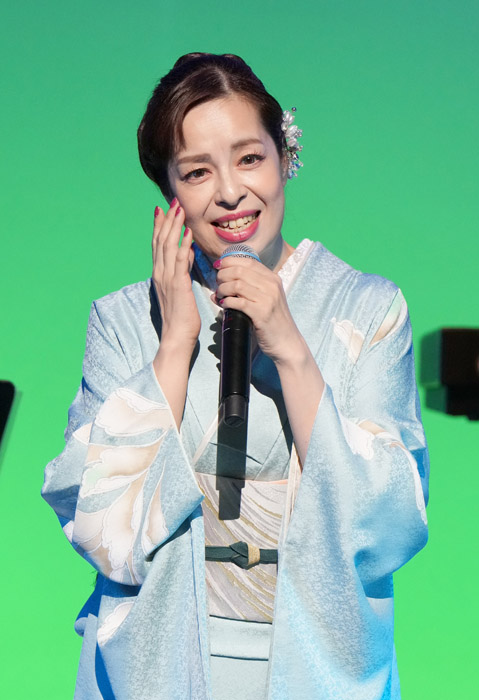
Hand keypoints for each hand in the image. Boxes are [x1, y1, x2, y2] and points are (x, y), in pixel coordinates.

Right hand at [152, 199, 199, 355]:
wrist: (177, 337)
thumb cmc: (181, 316)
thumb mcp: (181, 288)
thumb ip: (183, 268)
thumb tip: (188, 251)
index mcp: (159, 274)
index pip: (158, 244)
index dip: (159, 225)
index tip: (162, 208)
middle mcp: (160, 273)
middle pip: (161, 240)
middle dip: (167, 219)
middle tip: (172, 201)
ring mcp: (167, 278)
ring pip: (168, 246)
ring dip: (174, 226)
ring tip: (179, 209)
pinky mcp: (177, 285)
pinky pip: (180, 261)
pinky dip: (183, 245)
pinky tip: (187, 233)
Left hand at [214, 256, 303, 364]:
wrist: (287, 342)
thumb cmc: (273, 321)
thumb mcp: (266, 298)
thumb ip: (249, 288)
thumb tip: (220, 284)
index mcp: (273, 278)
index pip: (248, 261)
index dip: (229, 261)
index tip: (218, 267)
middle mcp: (271, 286)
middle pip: (239, 271)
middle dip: (222, 276)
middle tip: (217, 285)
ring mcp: (268, 299)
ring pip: (237, 284)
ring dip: (223, 289)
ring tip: (219, 296)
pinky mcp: (262, 313)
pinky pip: (239, 302)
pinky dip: (227, 302)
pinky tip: (224, 305)